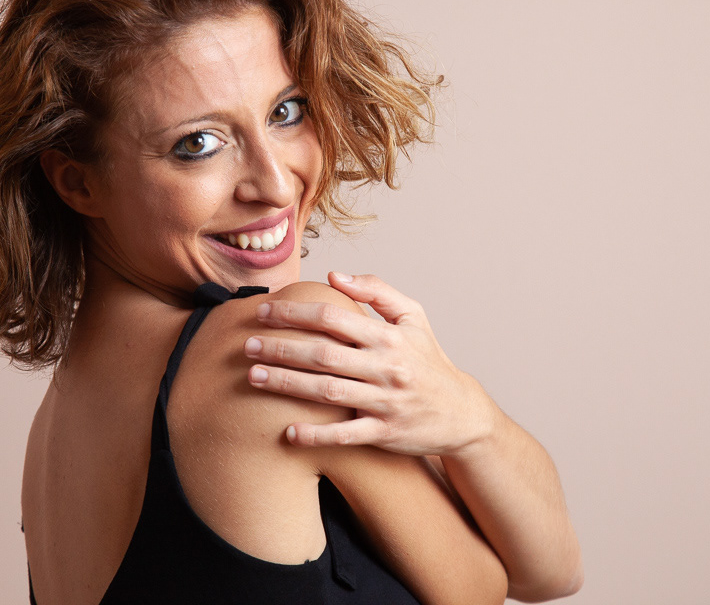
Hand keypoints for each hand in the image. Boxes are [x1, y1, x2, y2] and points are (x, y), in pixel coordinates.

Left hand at [245, 273, 494, 455]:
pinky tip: (289, 432)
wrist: (462, 413)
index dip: (295, 313)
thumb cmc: (429, 360)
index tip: (265, 311)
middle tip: (248, 345)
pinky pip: (346, 435)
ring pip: (327, 391)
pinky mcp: (384, 433)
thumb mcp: (413, 318)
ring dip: (287, 384)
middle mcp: (386, 367)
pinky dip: (317, 435)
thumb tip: (334, 274)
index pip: (333, 317)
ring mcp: (385, 402)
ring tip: (253, 378)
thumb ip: (376, 291)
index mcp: (389, 336)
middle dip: (282, 348)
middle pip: (323, 354)